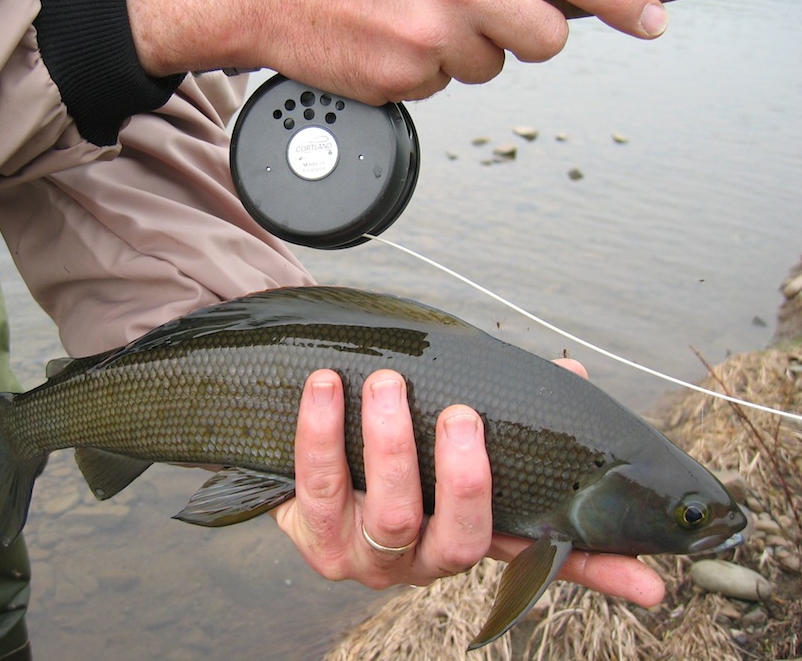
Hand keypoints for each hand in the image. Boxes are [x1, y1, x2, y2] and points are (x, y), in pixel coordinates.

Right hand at [128, 0, 666, 102]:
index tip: (653, 22)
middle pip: (544, 39)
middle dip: (524, 37)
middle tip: (483, 18)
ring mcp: (430, 34)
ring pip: (487, 68)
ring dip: (460, 51)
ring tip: (406, 15)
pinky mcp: (399, 77)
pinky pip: (436, 88)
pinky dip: (416, 71)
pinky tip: (379, 37)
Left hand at [273, 363, 665, 607]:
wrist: (300, 456)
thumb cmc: (388, 444)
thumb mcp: (443, 433)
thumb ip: (504, 409)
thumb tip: (569, 370)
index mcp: (468, 533)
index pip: (542, 558)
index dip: (597, 572)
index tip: (653, 582)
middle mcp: (425, 557)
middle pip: (461, 539)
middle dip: (465, 477)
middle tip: (463, 413)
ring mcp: (369, 556)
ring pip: (394, 513)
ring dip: (392, 443)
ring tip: (386, 382)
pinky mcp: (314, 538)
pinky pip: (319, 483)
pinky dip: (321, 430)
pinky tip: (325, 384)